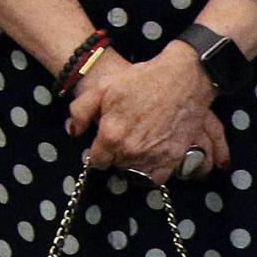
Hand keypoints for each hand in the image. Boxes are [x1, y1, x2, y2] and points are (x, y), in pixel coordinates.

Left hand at [69, 50, 228, 181]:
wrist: (182, 79)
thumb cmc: (141, 80)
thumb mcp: (102, 87)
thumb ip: (81, 111)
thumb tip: (74, 131)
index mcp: (112, 135)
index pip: (97, 161)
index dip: (98, 153)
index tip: (103, 145)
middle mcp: (131, 150)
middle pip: (116, 166)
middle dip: (115, 156)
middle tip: (121, 140)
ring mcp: (154, 156)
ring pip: (135, 173)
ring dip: (132, 164)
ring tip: (135, 148)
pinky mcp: (174, 158)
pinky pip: (156, 178)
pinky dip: (151, 172)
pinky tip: (149, 157)